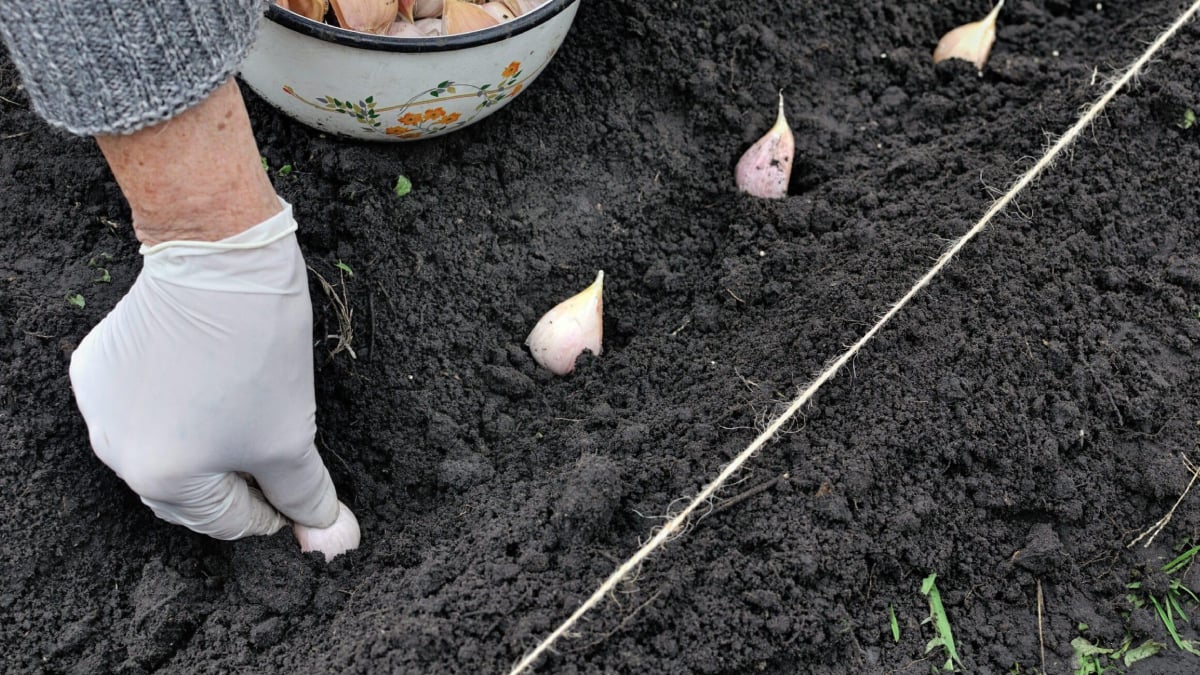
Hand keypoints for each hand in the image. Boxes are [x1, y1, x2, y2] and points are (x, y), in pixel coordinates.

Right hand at [69, 204, 358, 557]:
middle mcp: (115, 451)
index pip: (227, 522)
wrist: (220, 260)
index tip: (300, 496)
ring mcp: (99, 407)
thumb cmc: (255, 351)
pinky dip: (175, 410)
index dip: (274, 511)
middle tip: (279, 458)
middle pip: (190, 493)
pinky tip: (209, 387)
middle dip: (238, 482)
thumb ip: (306, 496)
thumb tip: (330, 537)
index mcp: (159, 478)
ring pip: (164, 450)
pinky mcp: (96, 366)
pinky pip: (141, 409)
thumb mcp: (291, 436)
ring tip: (248, 418)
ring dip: (206, 447)